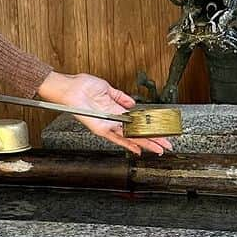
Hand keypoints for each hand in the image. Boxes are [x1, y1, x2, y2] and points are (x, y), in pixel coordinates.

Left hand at [36, 71, 173, 156]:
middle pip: (136, 132)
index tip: (160, 131)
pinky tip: (138, 150)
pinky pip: (116, 139)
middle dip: (152, 139)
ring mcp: (108, 125)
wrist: (70, 88)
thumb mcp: (107, 89)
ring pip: (131, 137)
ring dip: (146, 143)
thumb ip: (120, 96)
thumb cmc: (82, 86)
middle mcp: (113, 120)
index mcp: (115, 110)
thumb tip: (132, 103)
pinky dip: (128, 144)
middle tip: (165, 145)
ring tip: (159, 149)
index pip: (136, 122)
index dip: (148, 127)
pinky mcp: (101, 128)